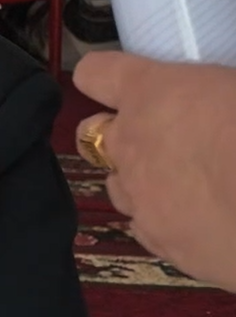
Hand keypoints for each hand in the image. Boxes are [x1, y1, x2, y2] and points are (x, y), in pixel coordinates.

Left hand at [74, 51, 235, 291]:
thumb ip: (222, 93)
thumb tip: (226, 98)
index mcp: (149, 92)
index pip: (97, 73)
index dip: (108, 77)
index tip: (129, 84)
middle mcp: (130, 143)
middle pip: (93, 133)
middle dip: (120, 134)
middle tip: (165, 140)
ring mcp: (140, 198)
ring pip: (118, 185)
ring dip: (142, 181)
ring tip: (191, 187)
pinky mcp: (162, 244)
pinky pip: (147, 228)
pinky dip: (167, 223)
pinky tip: (205, 223)